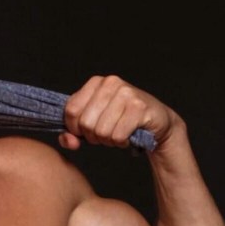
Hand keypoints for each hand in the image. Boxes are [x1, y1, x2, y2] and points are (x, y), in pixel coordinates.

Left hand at [58, 75, 179, 150]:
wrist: (156, 122)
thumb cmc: (121, 121)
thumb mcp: (93, 124)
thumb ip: (73, 133)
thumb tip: (68, 141)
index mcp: (96, 83)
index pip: (71, 110)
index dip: (75, 129)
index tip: (86, 131)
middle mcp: (111, 83)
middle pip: (86, 123)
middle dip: (93, 137)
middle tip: (106, 134)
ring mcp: (126, 93)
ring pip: (101, 131)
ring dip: (108, 140)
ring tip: (118, 133)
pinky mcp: (139, 107)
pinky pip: (117, 136)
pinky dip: (121, 142)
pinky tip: (128, 135)